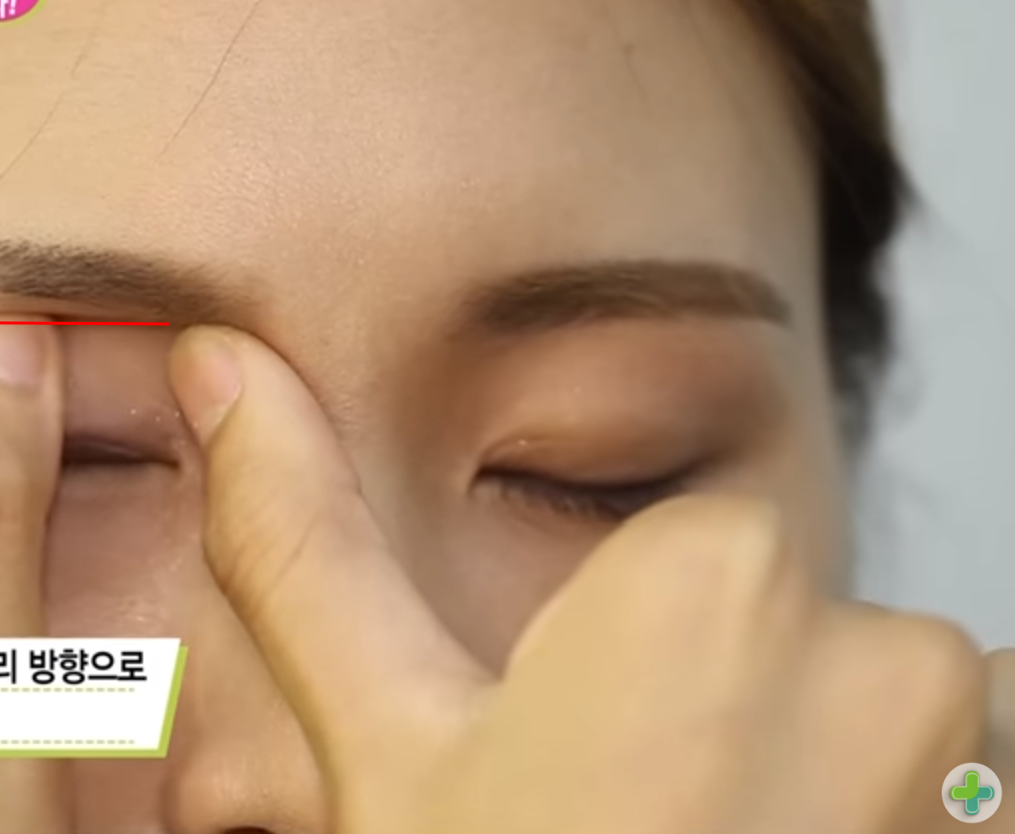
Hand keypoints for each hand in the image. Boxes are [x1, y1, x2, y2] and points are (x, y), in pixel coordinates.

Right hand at [169, 325, 1005, 833]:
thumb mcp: (386, 754)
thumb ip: (307, 545)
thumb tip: (220, 370)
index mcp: (710, 580)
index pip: (684, 559)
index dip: (625, 668)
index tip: (589, 766)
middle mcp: (890, 652)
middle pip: (795, 642)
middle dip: (730, 725)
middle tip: (634, 828)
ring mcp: (983, 764)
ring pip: (891, 730)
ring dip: (824, 790)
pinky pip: (962, 797)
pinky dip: (886, 829)